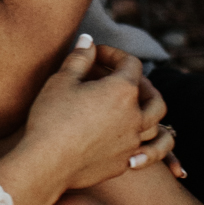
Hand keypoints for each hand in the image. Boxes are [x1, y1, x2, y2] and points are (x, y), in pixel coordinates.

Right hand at [23, 40, 173, 189]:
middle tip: (124, 82)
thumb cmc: (51, 116)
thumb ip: (80, 58)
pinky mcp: (122, 163)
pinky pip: (143, 152)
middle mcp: (135, 117)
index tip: (95, 54)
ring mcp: (131, 143)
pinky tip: (130, 144)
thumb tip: (88, 41)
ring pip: (156, 128)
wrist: (47, 163)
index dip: (114, 54)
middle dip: (144, 85)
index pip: (131, 64)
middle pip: (154, 97)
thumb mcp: (62, 80)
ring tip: (133, 111)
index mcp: (122, 91)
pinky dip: (141, 145)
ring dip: (148, 116)